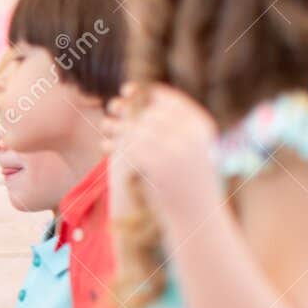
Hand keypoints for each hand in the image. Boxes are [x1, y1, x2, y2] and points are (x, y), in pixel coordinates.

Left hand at [104, 83, 220, 228]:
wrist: (197, 218)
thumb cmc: (192, 184)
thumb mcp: (193, 150)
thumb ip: (176, 127)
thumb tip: (148, 102)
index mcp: (203, 126)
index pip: (172, 100)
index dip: (147, 92)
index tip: (127, 89)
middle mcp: (192, 134)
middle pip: (151, 113)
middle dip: (129, 109)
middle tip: (111, 107)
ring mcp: (177, 149)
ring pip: (137, 129)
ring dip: (118, 126)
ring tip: (105, 125)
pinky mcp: (159, 166)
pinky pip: (130, 149)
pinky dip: (116, 146)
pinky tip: (105, 146)